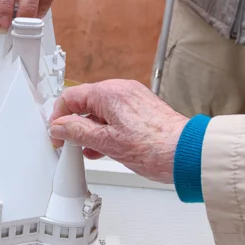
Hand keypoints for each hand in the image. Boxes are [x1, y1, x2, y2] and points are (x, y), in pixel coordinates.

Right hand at [49, 79, 187, 183]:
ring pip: (100, 111)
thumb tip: (60, 127)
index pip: (70, 97)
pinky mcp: (142, 110)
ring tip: (88, 149)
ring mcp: (133, 99)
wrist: (188, 154)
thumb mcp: (106, 143)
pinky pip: (115, 116)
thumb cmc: (155, 147)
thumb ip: (77, 132)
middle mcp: (121, 90)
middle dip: (74, 124)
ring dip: (90, 129)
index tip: (56, 134)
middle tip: (69, 143)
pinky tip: (104, 147)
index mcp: (109, 93)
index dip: (58, 117)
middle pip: (85, 103)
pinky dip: (106, 129)